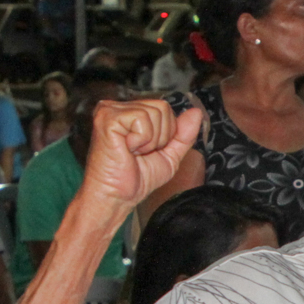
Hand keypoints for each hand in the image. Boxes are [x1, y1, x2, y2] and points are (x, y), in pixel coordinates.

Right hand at [80, 98, 207, 211]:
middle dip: (160, 137)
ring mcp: (110, 109)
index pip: (166, 108)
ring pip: (155, 113)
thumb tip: (196, 113)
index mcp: (130, 112)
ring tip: (132, 152)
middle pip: (163, 108)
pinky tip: (126, 149)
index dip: (166, 134)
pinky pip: (142, 119)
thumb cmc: (136, 179)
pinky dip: (140, 140)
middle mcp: (118, 106)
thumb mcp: (169, 156)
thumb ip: (183, 135)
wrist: (117, 197)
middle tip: (139, 153)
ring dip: (150, 141)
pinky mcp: (107, 117)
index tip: (147, 152)